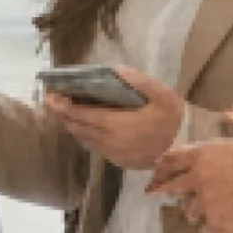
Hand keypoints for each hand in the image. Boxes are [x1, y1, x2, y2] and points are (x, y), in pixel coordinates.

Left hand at [43, 70, 183, 169]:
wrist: (183, 153)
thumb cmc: (172, 121)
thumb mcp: (163, 96)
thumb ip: (140, 81)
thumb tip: (116, 71)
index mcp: (119, 125)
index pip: (85, 115)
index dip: (65, 107)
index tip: (51, 97)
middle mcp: (111, 141)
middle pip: (79, 127)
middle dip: (61, 114)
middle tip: (48, 101)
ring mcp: (113, 153)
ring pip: (84, 138)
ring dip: (70, 125)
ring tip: (59, 112)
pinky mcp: (117, 161)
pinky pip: (93, 147)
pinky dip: (82, 135)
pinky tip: (78, 126)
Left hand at [150, 111, 232, 232]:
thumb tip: (231, 112)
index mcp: (203, 156)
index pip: (173, 159)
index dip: (163, 164)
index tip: (156, 169)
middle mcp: (199, 182)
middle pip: (172, 188)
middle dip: (167, 190)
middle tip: (159, 192)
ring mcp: (207, 206)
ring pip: (190, 213)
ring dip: (193, 212)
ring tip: (200, 212)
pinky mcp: (219, 226)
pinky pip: (208, 231)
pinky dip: (212, 230)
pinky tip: (219, 229)